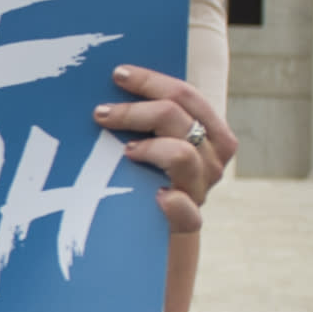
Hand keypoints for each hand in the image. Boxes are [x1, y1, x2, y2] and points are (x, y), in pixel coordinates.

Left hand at [91, 62, 236, 233]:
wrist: (156, 236)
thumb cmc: (150, 181)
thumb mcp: (157, 145)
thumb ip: (151, 119)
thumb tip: (116, 82)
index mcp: (210, 133)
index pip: (186, 95)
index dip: (152, 81)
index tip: (118, 74)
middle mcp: (212, 160)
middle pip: (179, 118)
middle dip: (136, 111)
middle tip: (100, 113)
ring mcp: (201, 190)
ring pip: (181, 154)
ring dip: (149, 148)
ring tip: (125, 151)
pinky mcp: (189, 221)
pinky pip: (187, 211)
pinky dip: (175, 202)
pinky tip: (159, 197)